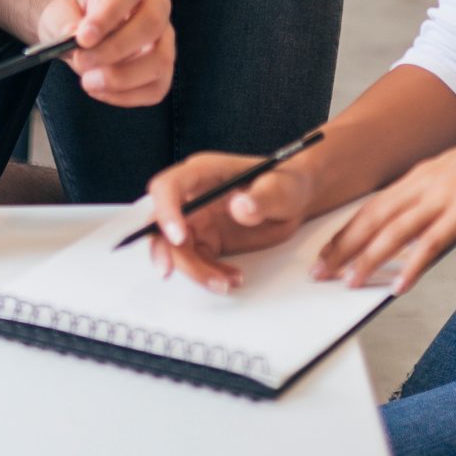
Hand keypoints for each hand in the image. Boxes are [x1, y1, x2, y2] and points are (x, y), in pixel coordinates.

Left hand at [35, 0, 173, 108]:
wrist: (83, 30)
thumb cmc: (74, 14)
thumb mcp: (59, 12)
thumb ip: (63, 22)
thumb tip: (73, 37)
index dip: (107, 15)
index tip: (83, 38)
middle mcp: (155, 4)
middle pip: (151, 25)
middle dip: (114, 50)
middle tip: (81, 63)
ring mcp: (164, 37)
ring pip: (160, 60)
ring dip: (122, 78)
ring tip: (88, 81)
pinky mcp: (163, 67)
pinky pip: (156, 87)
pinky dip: (126, 96)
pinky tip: (101, 90)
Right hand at [142, 145, 325, 291]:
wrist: (295, 200)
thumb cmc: (286, 183)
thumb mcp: (280, 189)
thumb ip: (261, 198)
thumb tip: (239, 207)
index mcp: (204, 173)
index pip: (168, 186)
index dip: (166, 211)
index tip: (178, 237)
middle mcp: (194, 196)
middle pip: (160, 221)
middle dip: (161, 248)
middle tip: (168, 272)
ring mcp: (198, 219)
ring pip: (176, 249)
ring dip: (193, 271)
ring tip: (225, 283)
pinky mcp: (207, 240)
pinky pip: (196, 263)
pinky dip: (209, 276)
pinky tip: (233, 278)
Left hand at [311, 105, 455, 294]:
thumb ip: (439, 196)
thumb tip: (422, 224)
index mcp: (422, 174)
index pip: (373, 206)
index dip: (346, 231)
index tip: (326, 252)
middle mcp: (426, 182)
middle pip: (374, 218)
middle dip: (343, 247)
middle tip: (320, 272)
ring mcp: (445, 195)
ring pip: (395, 231)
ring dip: (368, 259)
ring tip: (348, 282)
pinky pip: (433, 242)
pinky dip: (413, 266)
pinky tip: (398, 285)